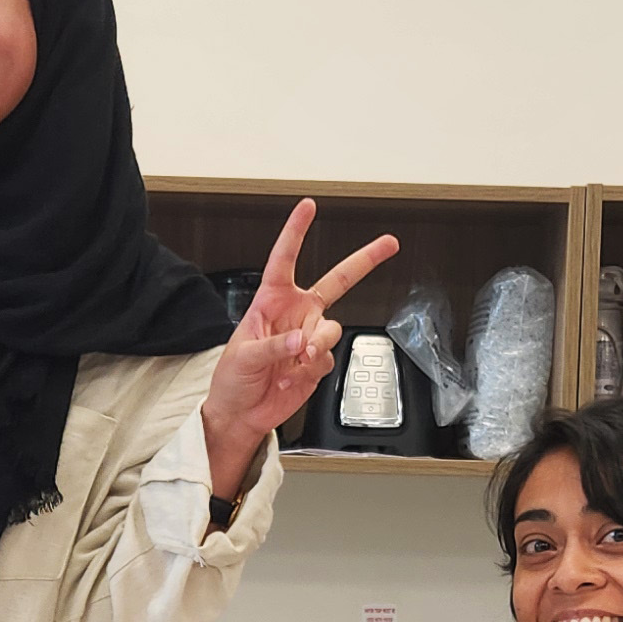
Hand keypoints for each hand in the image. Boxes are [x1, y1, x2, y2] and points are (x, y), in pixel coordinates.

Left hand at [200, 198, 398, 496]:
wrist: (241, 413)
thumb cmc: (232, 379)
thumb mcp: (243, 356)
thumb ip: (274, 346)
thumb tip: (301, 341)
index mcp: (271, 301)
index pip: (285, 259)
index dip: (297, 232)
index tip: (308, 207)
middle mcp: (296, 313)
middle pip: (337, 280)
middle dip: (365, 261)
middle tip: (389, 243)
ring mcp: (310, 337)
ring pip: (332, 328)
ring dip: (318, 344)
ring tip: (297, 360)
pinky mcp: (317, 361)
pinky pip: (328, 357)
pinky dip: (314, 367)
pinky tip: (296, 374)